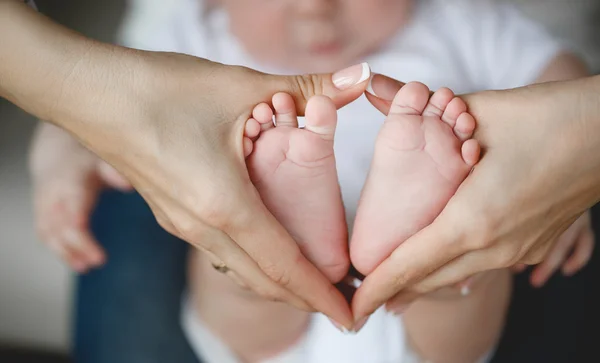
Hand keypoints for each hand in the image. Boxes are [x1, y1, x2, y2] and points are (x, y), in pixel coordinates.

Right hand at [30, 124, 131, 272]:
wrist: (58, 157)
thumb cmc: (88, 162)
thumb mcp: (103, 160)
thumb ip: (115, 172)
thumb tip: (128, 185)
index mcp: (72, 180)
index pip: (72, 201)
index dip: (76, 217)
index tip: (82, 228)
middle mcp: (55, 195)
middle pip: (61, 223)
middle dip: (78, 243)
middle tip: (99, 261)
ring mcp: (44, 207)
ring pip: (50, 233)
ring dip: (67, 252)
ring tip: (87, 267)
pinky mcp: (42, 217)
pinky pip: (47, 236)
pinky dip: (61, 252)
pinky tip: (78, 264)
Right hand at [45, 52, 367, 326]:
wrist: (88, 92)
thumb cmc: (158, 90)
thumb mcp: (239, 85)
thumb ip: (308, 88)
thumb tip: (362, 77)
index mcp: (223, 205)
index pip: (284, 265)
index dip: (321, 293)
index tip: (350, 316)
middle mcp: (201, 226)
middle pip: (263, 279)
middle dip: (305, 297)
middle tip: (340, 304)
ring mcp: (181, 223)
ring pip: (239, 269)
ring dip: (277, 281)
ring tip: (309, 282)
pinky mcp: (171, 212)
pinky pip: (219, 251)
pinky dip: (251, 261)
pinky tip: (263, 246)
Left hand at [351, 74, 599, 321]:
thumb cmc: (547, 118)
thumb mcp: (478, 110)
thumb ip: (419, 109)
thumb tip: (375, 85)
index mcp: (474, 220)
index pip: (409, 265)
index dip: (376, 288)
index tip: (353, 307)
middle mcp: (495, 246)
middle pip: (429, 280)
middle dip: (393, 292)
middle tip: (362, 297)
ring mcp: (518, 251)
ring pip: (456, 277)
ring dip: (422, 283)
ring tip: (392, 290)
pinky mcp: (533, 245)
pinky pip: (481, 267)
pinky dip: (452, 270)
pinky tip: (440, 265)